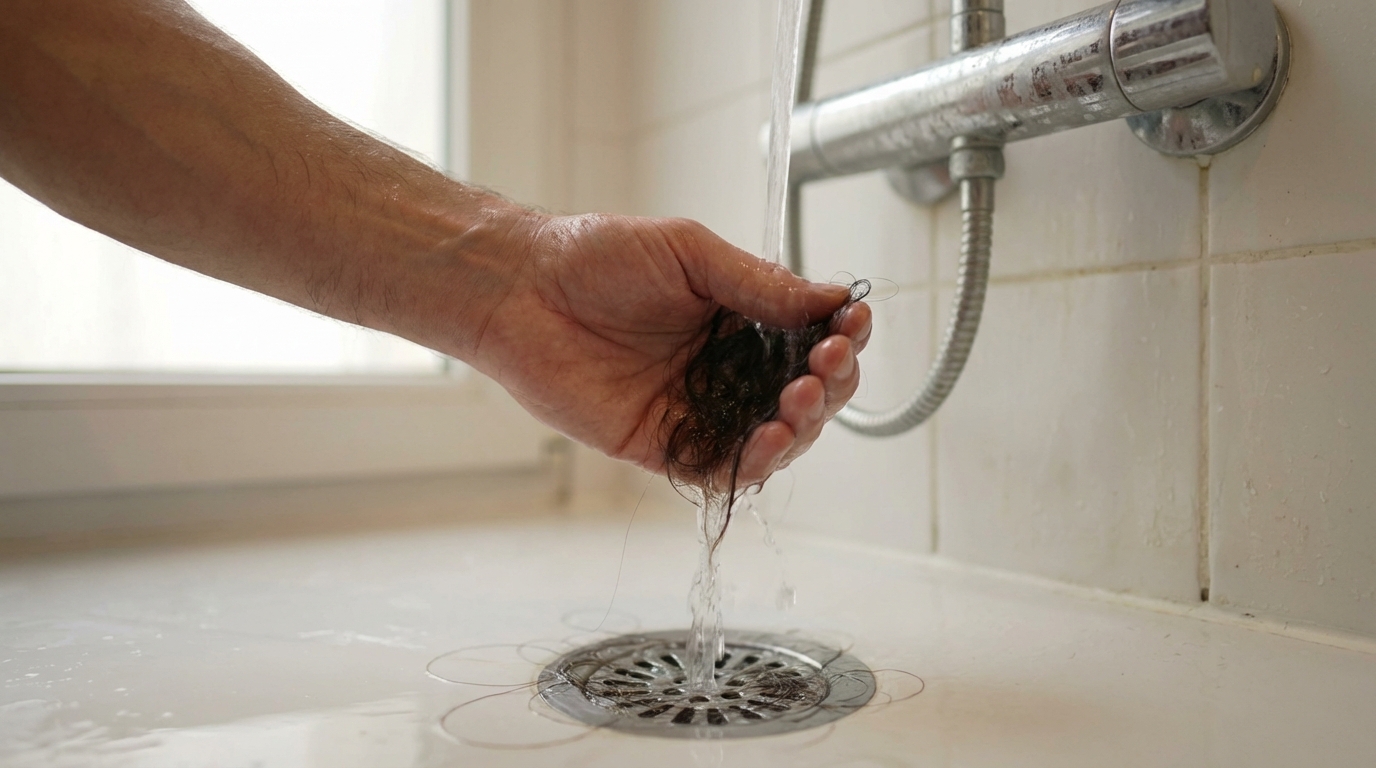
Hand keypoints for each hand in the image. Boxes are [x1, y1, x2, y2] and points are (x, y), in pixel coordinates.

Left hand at [469, 213, 871, 484]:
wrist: (522, 289)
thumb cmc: (598, 257)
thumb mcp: (691, 254)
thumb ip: (760, 284)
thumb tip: (832, 297)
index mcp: (741, 319)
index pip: (811, 339)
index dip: (841, 338)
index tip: (852, 326)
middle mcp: (726, 368)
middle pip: (805, 395)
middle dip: (829, 384)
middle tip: (825, 365)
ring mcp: (698, 409)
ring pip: (774, 437)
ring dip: (801, 426)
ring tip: (798, 401)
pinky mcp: (662, 445)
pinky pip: (721, 469)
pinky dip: (753, 464)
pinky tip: (767, 440)